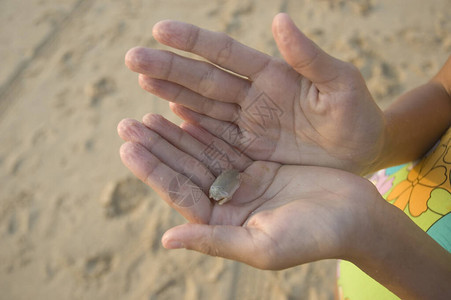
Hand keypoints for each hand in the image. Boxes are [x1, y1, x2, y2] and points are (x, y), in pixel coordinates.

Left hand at [117, 115, 377, 268]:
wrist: (357, 218)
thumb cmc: (314, 237)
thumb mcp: (261, 245)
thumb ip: (213, 240)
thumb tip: (165, 239)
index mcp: (224, 225)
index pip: (181, 194)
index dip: (154, 171)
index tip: (128, 147)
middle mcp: (228, 204)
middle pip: (185, 170)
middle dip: (157, 147)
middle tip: (127, 124)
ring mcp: (242, 183)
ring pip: (201, 152)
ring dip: (175, 134)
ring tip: (148, 114)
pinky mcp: (258, 165)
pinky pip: (225, 141)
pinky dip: (205, 127)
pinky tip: (184, 111)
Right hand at [125, 13, 385, 173]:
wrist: (360, 153)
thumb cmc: (356, 116)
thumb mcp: (340, 84)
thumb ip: (310, 57)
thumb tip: (279, 19)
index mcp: (273, 75)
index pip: (227, 54)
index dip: (195, 42)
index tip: (160, 29)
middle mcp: (253, 96)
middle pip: (205, 79)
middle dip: (169, 67)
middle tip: (132, 58)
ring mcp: (247, 124)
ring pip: (202, 106)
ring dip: (171, 94)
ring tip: (141, 82)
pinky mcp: (248, 149)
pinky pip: (213, 137)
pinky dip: (190, 127)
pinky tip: (167, 116)